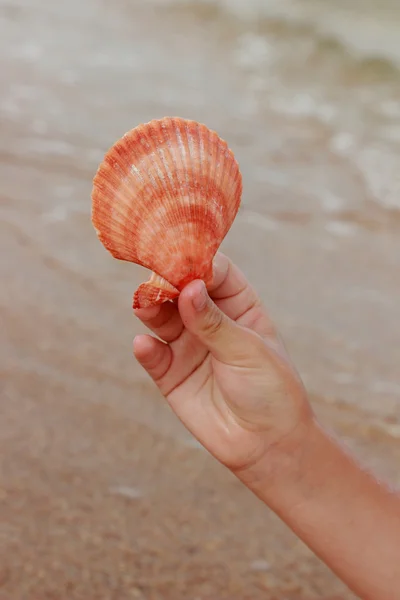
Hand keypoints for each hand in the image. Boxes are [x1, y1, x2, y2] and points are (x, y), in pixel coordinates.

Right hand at [133, 253, 311, 474]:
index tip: (180, 257)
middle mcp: (210, 321)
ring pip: (162, 318)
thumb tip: (189, 288)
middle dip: (168, 282)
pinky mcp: (171, 374)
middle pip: (182, 290)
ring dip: (152, 309)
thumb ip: (215, 322)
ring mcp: (189, 346)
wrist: (268, 445)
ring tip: (145, 305)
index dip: (198, 262)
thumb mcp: (248, 351)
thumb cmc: (271, 390)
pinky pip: (153, 355)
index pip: (215, 272)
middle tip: (155, 280)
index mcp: (239, 306)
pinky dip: (146, 348)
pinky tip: (145, 345)